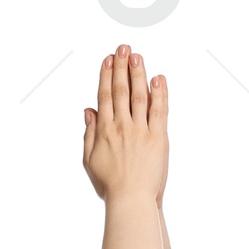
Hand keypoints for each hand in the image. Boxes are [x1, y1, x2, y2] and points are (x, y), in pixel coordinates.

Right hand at [82, 44, 167, 204]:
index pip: (104, 96)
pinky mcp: (157, 138)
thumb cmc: (110, 186)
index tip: (108, 59)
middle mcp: (121, 127)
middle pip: (120, 90)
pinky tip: (157, 78)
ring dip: (138, 73)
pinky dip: (159, 93)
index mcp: (104, 131)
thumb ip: (89, 135)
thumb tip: (89, 111)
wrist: (130, 201)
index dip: (106, 75)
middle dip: (121, 67)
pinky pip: (159, 110)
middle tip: (123, 48)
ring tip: (137, 56)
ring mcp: (140, 131)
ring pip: (138, 95)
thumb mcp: (90, 161)